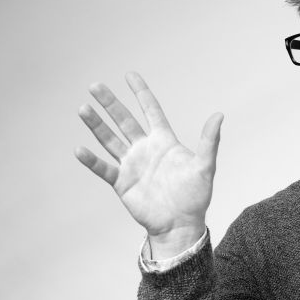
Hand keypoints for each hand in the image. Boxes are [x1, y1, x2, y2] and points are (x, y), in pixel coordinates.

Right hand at [74, 72, 221, 254]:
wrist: (181, 224)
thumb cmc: (195, 196)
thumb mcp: (204, 166)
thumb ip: (208, 141)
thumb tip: (219, 115)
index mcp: (163, 141)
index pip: (150, 110)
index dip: (141, 92)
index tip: (129, 74)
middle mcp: (145, 149)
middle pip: (124, 121)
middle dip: (110, 104)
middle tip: (95, 86)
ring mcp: (131, 165)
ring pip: (110, 140)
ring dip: (96, 125)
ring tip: (83, 109)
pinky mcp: (122, 183)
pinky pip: (104, 168)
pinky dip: (91, 160)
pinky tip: (79, 149)